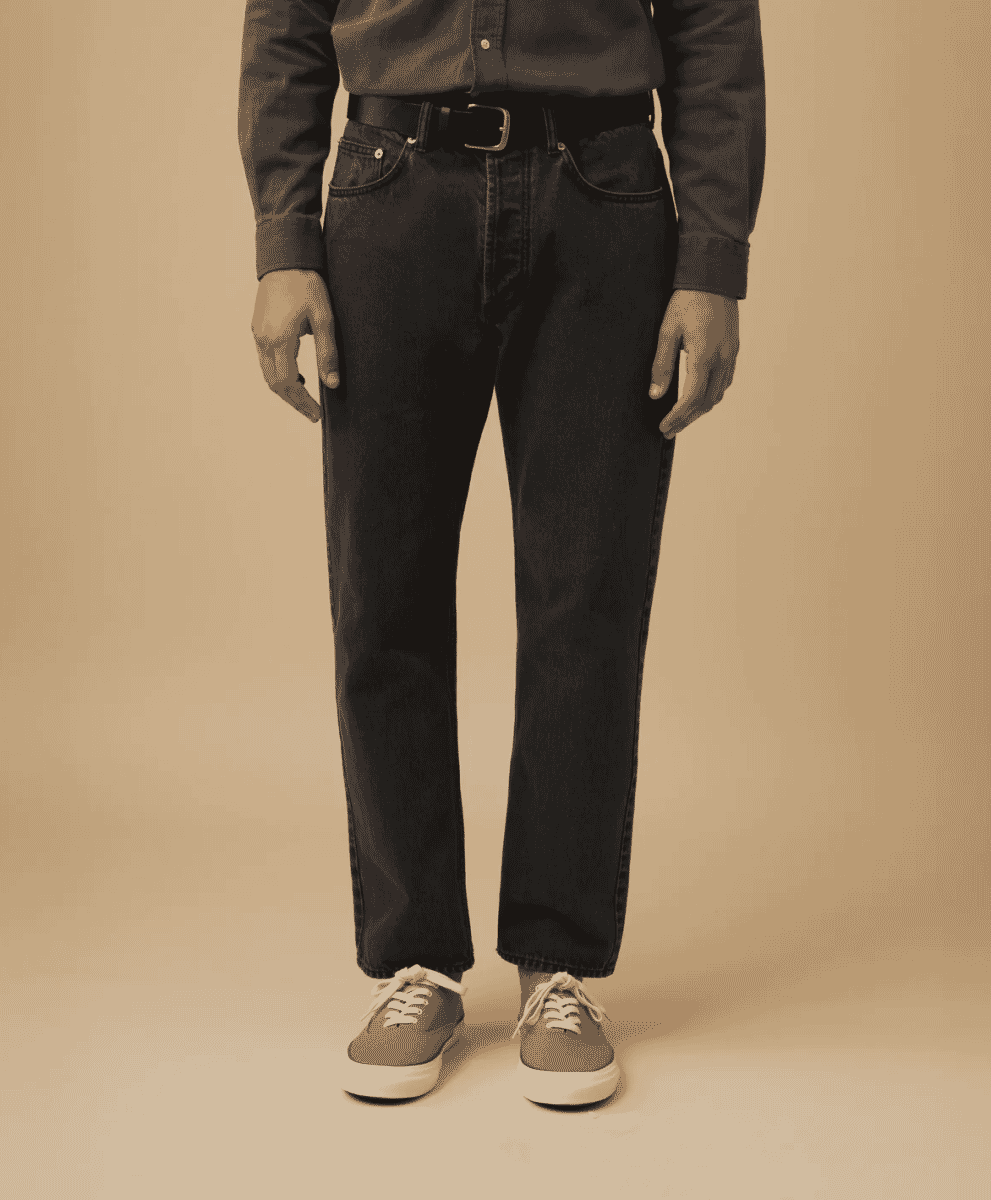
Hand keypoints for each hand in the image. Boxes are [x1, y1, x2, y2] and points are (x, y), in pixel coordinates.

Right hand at [251, 269, 339, 422]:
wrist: (284, 258)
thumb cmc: (306, 284)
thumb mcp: (324, 319)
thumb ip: (327, 353)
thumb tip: (332, 384)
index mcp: (280, 341)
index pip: (289, 384)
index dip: (302, 403)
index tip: (316, 414)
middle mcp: (264, 341)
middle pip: (275, 384)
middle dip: (294, 401)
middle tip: (312, 413)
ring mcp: (258, 335)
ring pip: (268, 374)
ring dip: (286, 389)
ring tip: (306, 398)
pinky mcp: (258, 328)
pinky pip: (265, 361)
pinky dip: (279, 374)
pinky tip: (298, 374)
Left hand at [650, 290, 739, 438]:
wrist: (714, 277)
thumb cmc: (688, 301)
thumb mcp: (667, 331)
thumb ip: (662, 365)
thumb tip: (656, 394)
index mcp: (704, 356)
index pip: (691, 399)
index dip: (677, 417)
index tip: (664, 427)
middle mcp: (722, 360)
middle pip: (706, 403)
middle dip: (686, 420)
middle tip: (669, 430)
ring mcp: (731, 356)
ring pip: (717, 395)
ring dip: (699, 411)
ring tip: (681, 419)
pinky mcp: (734, 351)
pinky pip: (724, 383)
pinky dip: (711, 396)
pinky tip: (698, 399)